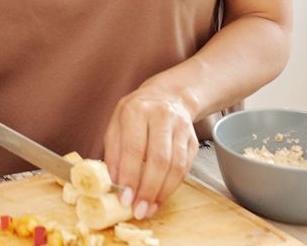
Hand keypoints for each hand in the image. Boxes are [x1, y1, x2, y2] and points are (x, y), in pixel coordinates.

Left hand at [103, 83, 198, 218]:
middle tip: (138, 209)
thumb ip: (113, 152)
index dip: (130, 176)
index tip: (124, 197)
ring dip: (162, 192)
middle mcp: (161, 117)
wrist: (168, 96)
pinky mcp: (193, 140)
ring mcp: (180, 128)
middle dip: (148, 189)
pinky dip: (173, 186)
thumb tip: (113, 182)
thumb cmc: (136, 113)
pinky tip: (161, 197)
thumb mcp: (116, 124)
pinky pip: (185, 168)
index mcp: (136, 111)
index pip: (134, 148)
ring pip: (175, 166)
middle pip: (158, 159)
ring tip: (149, 208)